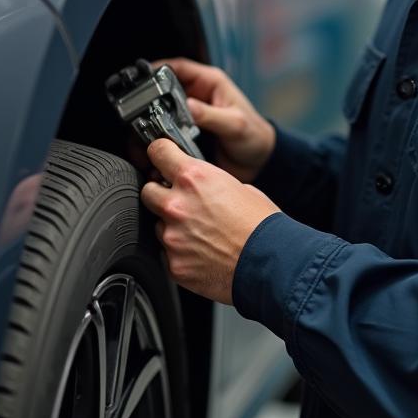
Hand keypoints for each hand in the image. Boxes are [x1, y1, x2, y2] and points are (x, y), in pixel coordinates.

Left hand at [140, 138, 279, 304]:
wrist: (271, 263)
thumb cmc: (261, 224)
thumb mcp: (239, 186)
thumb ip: (207, 183)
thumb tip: (196, 185)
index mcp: (194, 178)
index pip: (158, 152)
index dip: (160, 153)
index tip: (160, 156)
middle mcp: (177, 205)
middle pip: (147, 190)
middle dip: (160, 193)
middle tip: (181, 201)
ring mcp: (173, 237)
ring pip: (158, 224)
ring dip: (172, 225)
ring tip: (201, 232)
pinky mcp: (174, 264)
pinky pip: (168, 252)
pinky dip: (181, 251)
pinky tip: (203, 251)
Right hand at [153, 57, 274, 183]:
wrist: (259, 163)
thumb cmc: (255, 136)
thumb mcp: (235, 124)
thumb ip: (212, 115)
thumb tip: (189, 107)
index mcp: (210, 83)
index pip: (179, 68)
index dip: (159, 69)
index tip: (142, 76)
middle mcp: (198, 97)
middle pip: (164, 90)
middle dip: (149, 100)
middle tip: (137, 112)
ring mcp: (190, 116)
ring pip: (161, 112)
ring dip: (150, 122)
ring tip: (141, 134)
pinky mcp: (187, 134)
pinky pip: (166, 132)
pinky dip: (157, 139)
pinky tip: (151, 148)